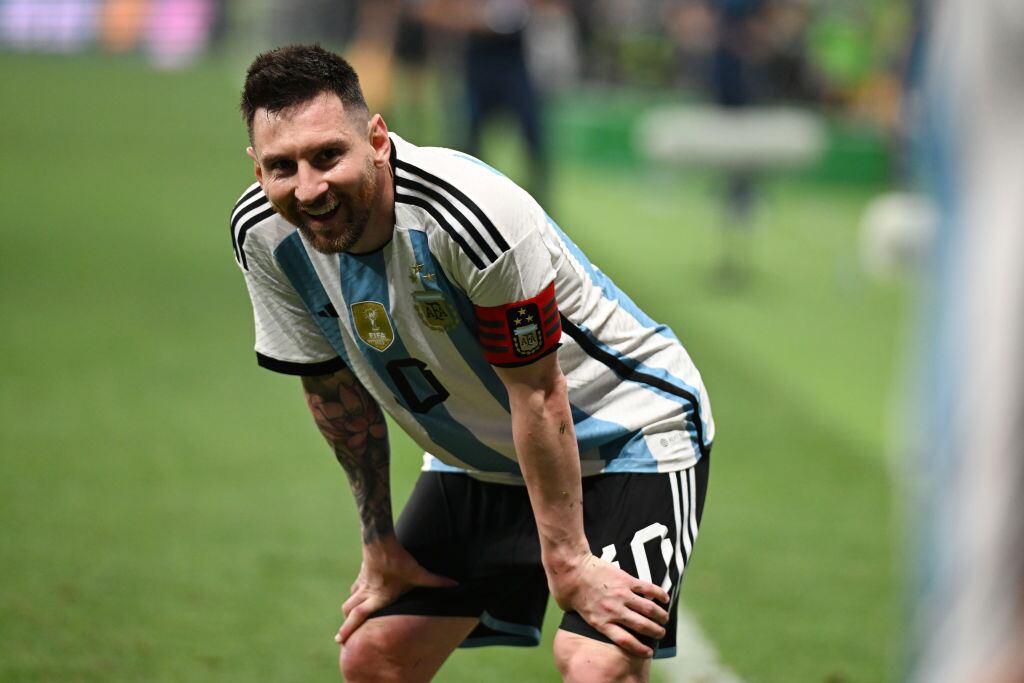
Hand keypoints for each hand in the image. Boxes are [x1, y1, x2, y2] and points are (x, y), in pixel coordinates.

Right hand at [335, 535, 456, 643]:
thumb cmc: (398, 560)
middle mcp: (366, 592)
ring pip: (350, 600)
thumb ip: (435, 581)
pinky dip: (354, 595)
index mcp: (377, 598)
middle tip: (340, 639)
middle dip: (345, 626)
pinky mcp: (363, 574)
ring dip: (348, 611)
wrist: (380, 540)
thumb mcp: (418, 573)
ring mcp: (362, 583)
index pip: (358, 616)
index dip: (348, 629)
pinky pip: (355, 588)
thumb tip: (455, 585)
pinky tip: (357, 596)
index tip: (340, 641)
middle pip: (349, 611)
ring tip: (349, 620)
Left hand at [547, 552, 669, 657]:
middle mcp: (614, 611)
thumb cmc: (566, 588)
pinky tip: (665, 598)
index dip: (640, 648)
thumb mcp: (572, 612)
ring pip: (648, 609)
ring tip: (665, 618)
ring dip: (660, 615)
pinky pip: (647, 588)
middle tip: (661, 633)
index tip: (649, 651)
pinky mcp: (625, 580)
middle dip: (655, 632)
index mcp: (600, 622)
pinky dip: (658, 593)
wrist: (570, 566)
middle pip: (642, 626)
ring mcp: (621, 595)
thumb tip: (589, 618)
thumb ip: (585, 617)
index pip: (626, 641)